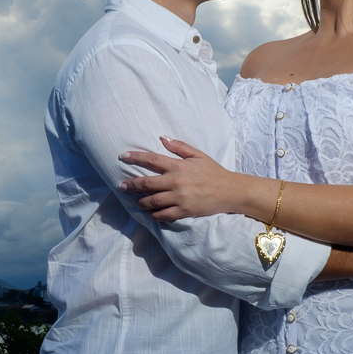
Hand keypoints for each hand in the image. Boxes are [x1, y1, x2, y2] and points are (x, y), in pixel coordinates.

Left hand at [117, 137, 237, 220]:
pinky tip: (151, 214)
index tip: (122, 156)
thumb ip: (180, 147)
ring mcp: (179, 197)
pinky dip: (155, 215)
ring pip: (153, 201)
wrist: (230, 191)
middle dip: (132, 185)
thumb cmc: (214, 171)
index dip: (135, 157)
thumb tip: (163, 138)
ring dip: (142, 202)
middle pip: (147, 183)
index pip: (151, 159)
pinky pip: (164, 215)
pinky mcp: (184, 210)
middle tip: (122, 186)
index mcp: (178, 166)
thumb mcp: (198, 155)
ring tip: (138, 203)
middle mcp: (176, 181)